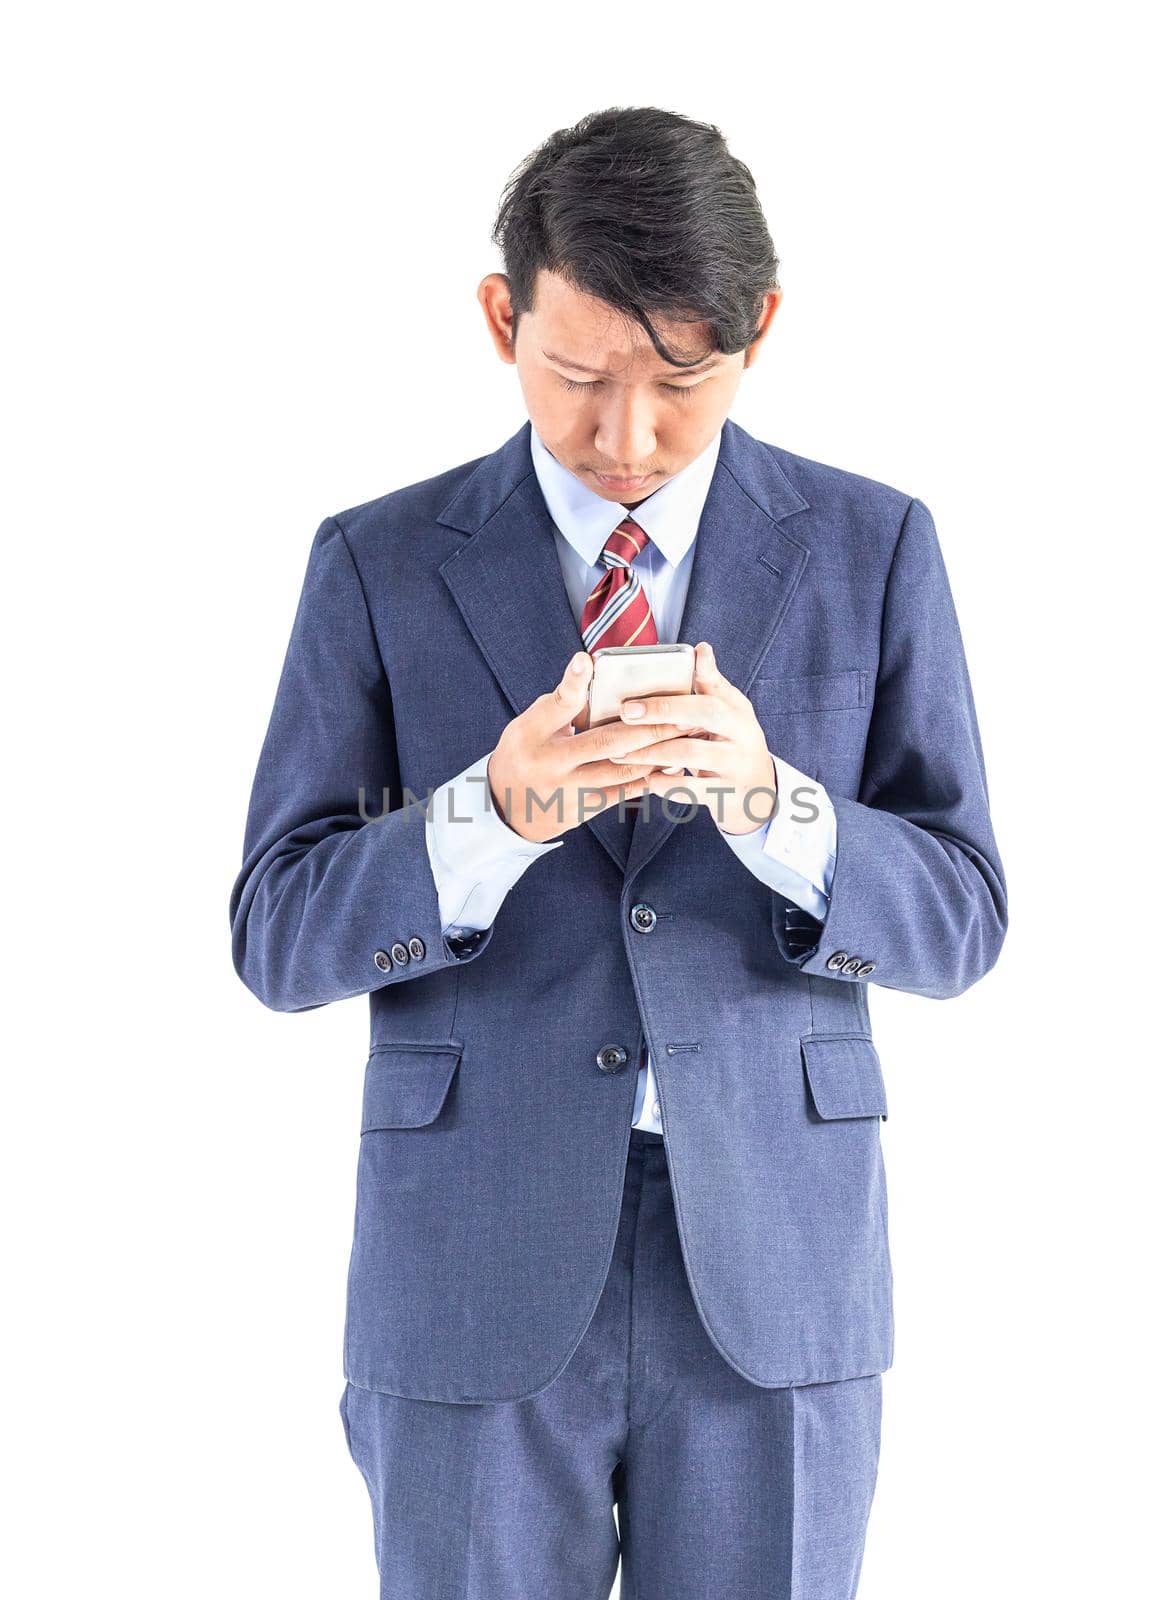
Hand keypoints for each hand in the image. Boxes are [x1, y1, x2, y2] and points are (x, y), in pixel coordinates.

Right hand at [486, 651, 687, 842]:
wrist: (507, 807)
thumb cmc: (525, 752)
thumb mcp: (530, 723)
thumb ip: (562, 703)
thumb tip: (595, 673)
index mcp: (533, 733)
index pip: (555, 705)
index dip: (572, 683)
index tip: (586, 660)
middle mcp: (552, 762)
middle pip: (605, 742)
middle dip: (648, 726)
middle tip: (681, 710)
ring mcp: (570, 789)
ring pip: (622, 769)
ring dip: (658, 751)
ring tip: (686, 734)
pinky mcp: (586, 808)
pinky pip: (625, 792)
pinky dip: (650, 777)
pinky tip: (671, 763)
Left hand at [617, 641, 778, 835]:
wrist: (759, 789)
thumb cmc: (734, 742)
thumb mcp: (730, 712)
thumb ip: (711, 684)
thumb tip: (702, 648)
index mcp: (737, 711)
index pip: (712, 690)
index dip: (692, 677)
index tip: (666, 671)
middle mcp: (741, 735)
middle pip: (704, 714)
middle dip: (662, 710)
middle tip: (626, 712)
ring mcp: (735, 765)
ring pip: (691, 754)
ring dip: (652, 752)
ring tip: (621, 753)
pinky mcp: (726, 794)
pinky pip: (691, 789)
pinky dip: (666, 784)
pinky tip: (647, 779)